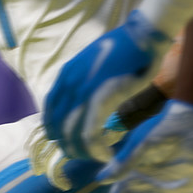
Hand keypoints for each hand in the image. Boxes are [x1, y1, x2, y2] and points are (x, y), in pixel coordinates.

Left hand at [44, 10, 171, 160]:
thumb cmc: (126, 49)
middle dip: (67, 145)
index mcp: (65, 76)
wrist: (142, 35)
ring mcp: (81, 94)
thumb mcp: (95, 65)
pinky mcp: (99, 101)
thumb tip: (87, 100)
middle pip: (57, 126)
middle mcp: (68, 86)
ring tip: (94, 157)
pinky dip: (95, 149)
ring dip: (81, 151)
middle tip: (81, 155)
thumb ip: (85, 82)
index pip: (50, 110)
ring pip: (71, 134)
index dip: (54, 130)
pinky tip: (105, 155)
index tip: (64, 140)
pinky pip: (89, 134)